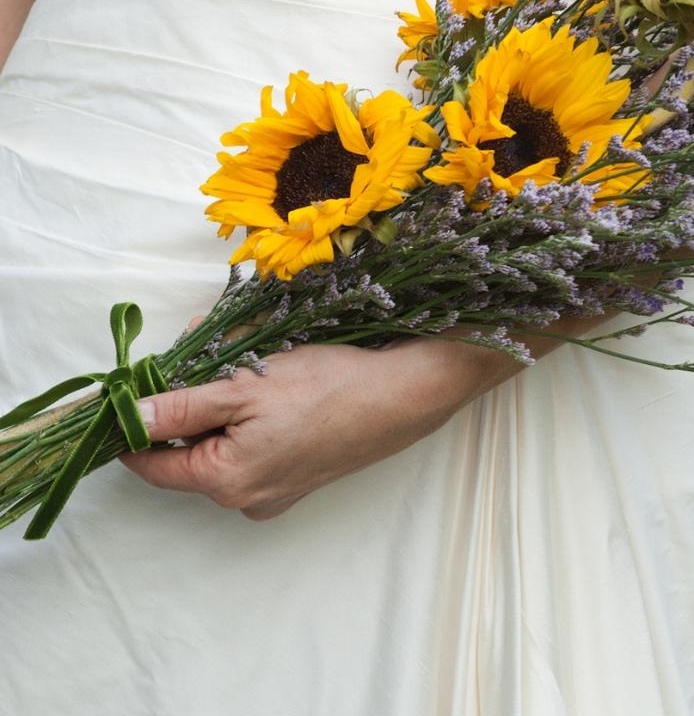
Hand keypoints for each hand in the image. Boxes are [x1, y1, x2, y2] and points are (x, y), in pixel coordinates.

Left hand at [119, 336, 519, 520]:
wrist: (402, 395)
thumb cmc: (327, 387)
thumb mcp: (244, 385)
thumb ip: (180, 404)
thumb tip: (128, 416)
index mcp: (224, 482)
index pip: (151, 461)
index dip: (136, 422)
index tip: (138, 384)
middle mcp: (245, 500)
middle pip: (190, 451)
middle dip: (190, 402)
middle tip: (208, 356)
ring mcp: (276, 493)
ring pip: (223, 447)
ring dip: (223, 407)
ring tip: (249, 366)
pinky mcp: (300, 478)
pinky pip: (254, 450)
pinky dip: (251, 419)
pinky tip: (275, 386)